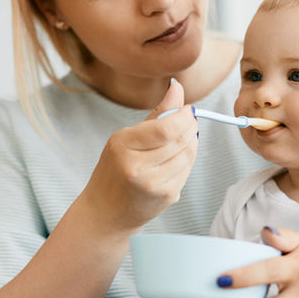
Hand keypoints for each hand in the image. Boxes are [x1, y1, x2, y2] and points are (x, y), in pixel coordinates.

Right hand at [80, 79, 197, 233]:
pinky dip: (188, 158)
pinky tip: (178, 156)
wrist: (106, 211)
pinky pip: (187, 170)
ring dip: (192, 141)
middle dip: (191, 126)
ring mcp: (153, 184)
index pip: (166, 128)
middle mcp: (137, 167)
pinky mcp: (166, 196)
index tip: (188, 109)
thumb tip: (177, 86)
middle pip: (180, 140)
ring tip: (184, 136)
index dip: (184, 116)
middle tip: (190, 119)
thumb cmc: (114, 169)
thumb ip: (157, 114)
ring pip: (188, 154)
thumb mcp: (126, 138)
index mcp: (123, 146)